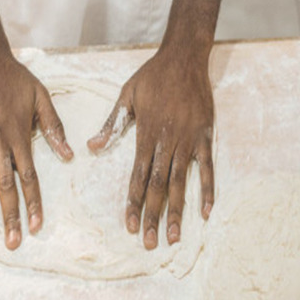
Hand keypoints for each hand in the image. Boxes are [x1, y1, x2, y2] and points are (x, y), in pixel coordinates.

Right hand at [0, 55, 72, 248]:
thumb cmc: (16, 82)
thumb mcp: (42, 98)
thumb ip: (55, 128)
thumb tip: (71, 156)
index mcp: (19, 137)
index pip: (29, 178)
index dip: (33, 203)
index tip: (37, 227)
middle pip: (5, 188)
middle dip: (10, 217)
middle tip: (13, 244)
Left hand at [87, 45, 214, 248]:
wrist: (185, 56)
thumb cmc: (152, 77)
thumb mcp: (126, 95)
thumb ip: (112, 124)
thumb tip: (92, 147)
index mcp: (146, 135)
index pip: (138, 177)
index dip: (134, 203)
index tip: (130, 226)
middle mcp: (167, 142)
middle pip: (159, 187)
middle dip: (154, 216)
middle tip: (150, 243)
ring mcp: (188, 141)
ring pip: (181, 183)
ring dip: (178, 211)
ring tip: (174, 237)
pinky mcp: (205, 136)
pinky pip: (207, 168)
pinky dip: (207, 189)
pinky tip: (205, 212)